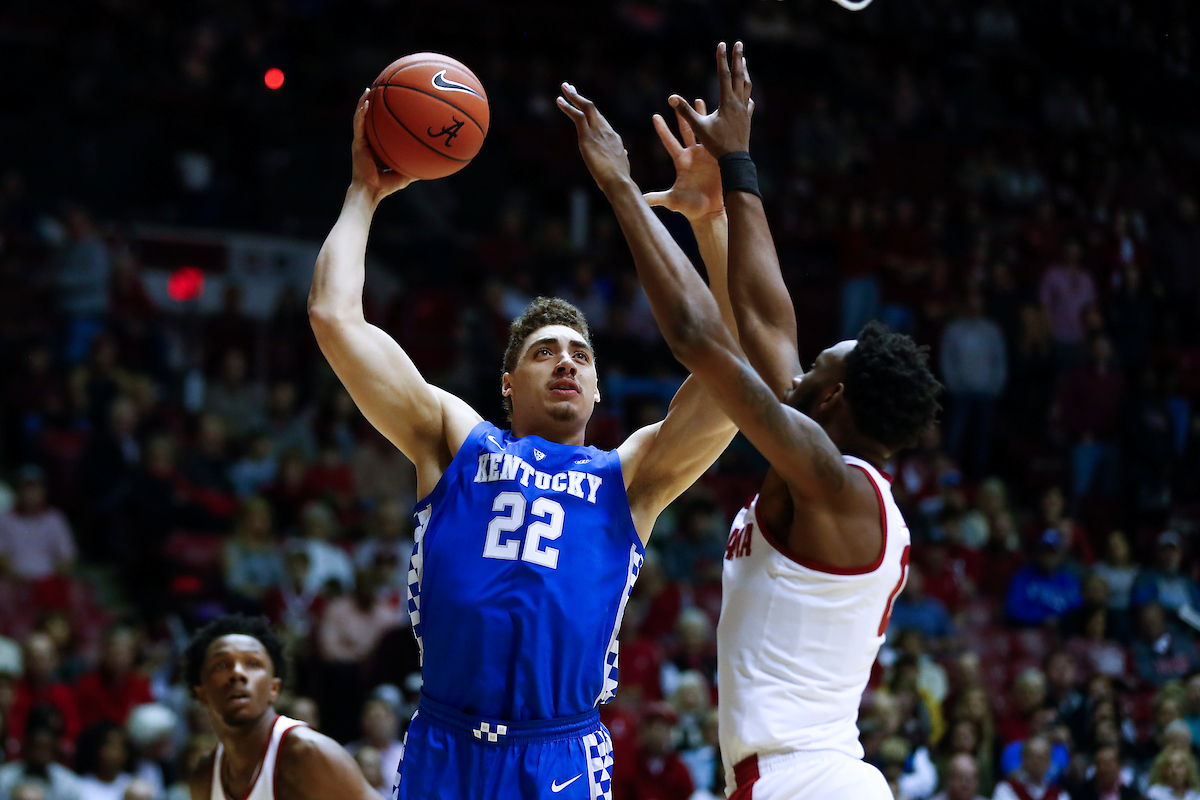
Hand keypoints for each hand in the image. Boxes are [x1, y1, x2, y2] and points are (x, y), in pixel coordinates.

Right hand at [351, 88, 416, 201]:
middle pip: (370, 118)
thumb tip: (435, 164)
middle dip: (373, 103)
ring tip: (369, 89)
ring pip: (361, 117)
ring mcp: (361, 141)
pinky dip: (361, 112)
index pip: (380, 127)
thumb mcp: (406, 173)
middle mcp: (368, 141)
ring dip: (364, 102)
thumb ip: (417, 166)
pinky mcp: (357, 143)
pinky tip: (367, 102)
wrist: (371, 191)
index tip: (392, 102)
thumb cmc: (387, 185)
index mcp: (377, 146)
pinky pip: (359, 124)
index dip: (384, 116)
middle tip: (380, 88)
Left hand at [557, 83, 632, 194]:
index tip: (583, 106)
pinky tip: (559, 100)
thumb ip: (621, 156)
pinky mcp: (587, 137)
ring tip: (564, 87)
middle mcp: (606, 130)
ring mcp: (597, 132)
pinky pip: (577, 116)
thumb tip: (624, 153)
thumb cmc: (620, 178)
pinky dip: (567, 107)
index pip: (600, 121)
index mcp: (614, 138)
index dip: (591, 113)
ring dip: (573, 96)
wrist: (618, 180)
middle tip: (570, 88)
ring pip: (586, 107)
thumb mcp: (622, 164)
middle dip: (580, 97)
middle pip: (593, 109)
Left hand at [643, 99, 723, 222]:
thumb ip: (658, 198)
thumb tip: (642, 200)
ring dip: (702, 116)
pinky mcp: (717, 158)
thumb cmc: (690, 207)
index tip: (655, 116)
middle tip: (678, 99)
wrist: (710, 212)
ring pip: (703, 130)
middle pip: (686, 130)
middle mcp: (692, 155)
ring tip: (700, 100)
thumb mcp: (673, 201)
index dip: (662, 129)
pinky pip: (717, 139)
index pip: (669, 141)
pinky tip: (720, 115)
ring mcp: (705, 155)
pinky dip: (718, 127)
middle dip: (682, 115)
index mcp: (680, 161)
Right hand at [669, 41, 754, 157]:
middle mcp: (738, 103)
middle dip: (738, 58)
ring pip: (746, 87)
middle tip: (739, 44)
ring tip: (744, 63)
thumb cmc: (716, 144)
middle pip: (739, 76)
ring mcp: (744, 111)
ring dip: (744, 73)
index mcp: (727, 102)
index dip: (722, 58)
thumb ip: (685, 111)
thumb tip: (671, 98)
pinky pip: (749, 102)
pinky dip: (747, 94)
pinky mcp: (747, 119)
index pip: (724, 75)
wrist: (735, 160)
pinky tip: (748, 94)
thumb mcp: (698, 127)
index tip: (722, 44)